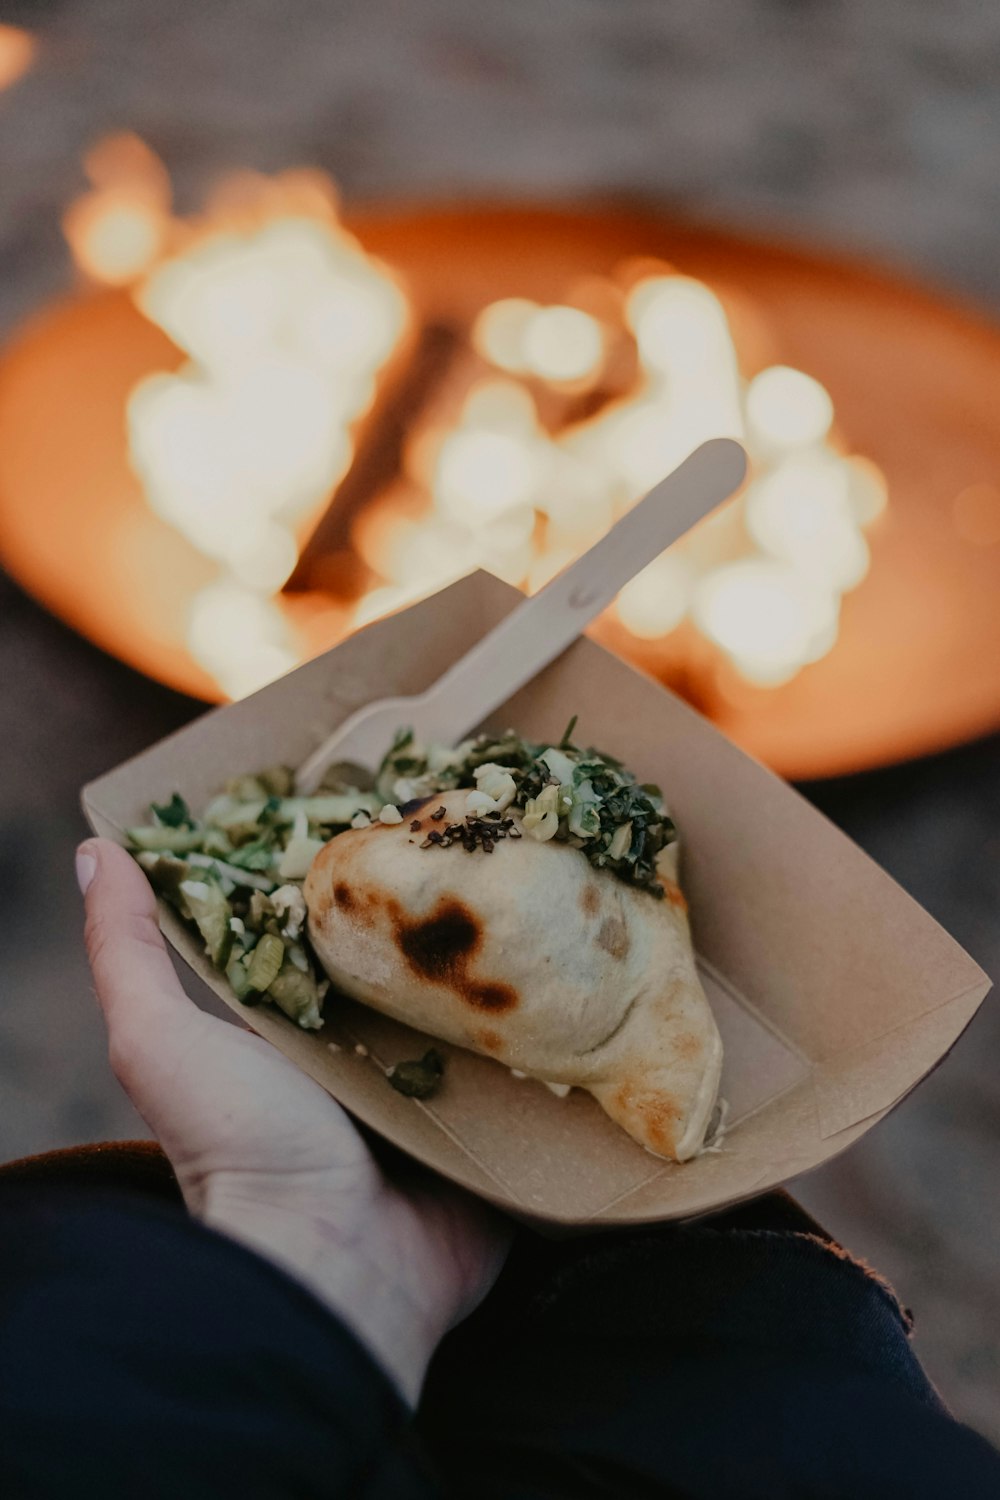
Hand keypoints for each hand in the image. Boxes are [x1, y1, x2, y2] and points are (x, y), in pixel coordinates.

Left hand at [76, 838, 509, 1403]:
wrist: (330, 1269)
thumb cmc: (239, 1149)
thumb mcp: (158, 1041)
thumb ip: (124, 951)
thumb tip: (95, 849)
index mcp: (298, 1032)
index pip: (332, 932)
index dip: (357, 874)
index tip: (392, 799)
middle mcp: (370, 1060)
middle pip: (413, 968)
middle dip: (449, 913)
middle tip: (493, 831)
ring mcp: (440, 1101)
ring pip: (485, 1016)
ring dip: (520, 969)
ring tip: (561, 885)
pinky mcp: (495, 1137)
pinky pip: (538, 1079)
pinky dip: (562, 1042)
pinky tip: (598, 979)